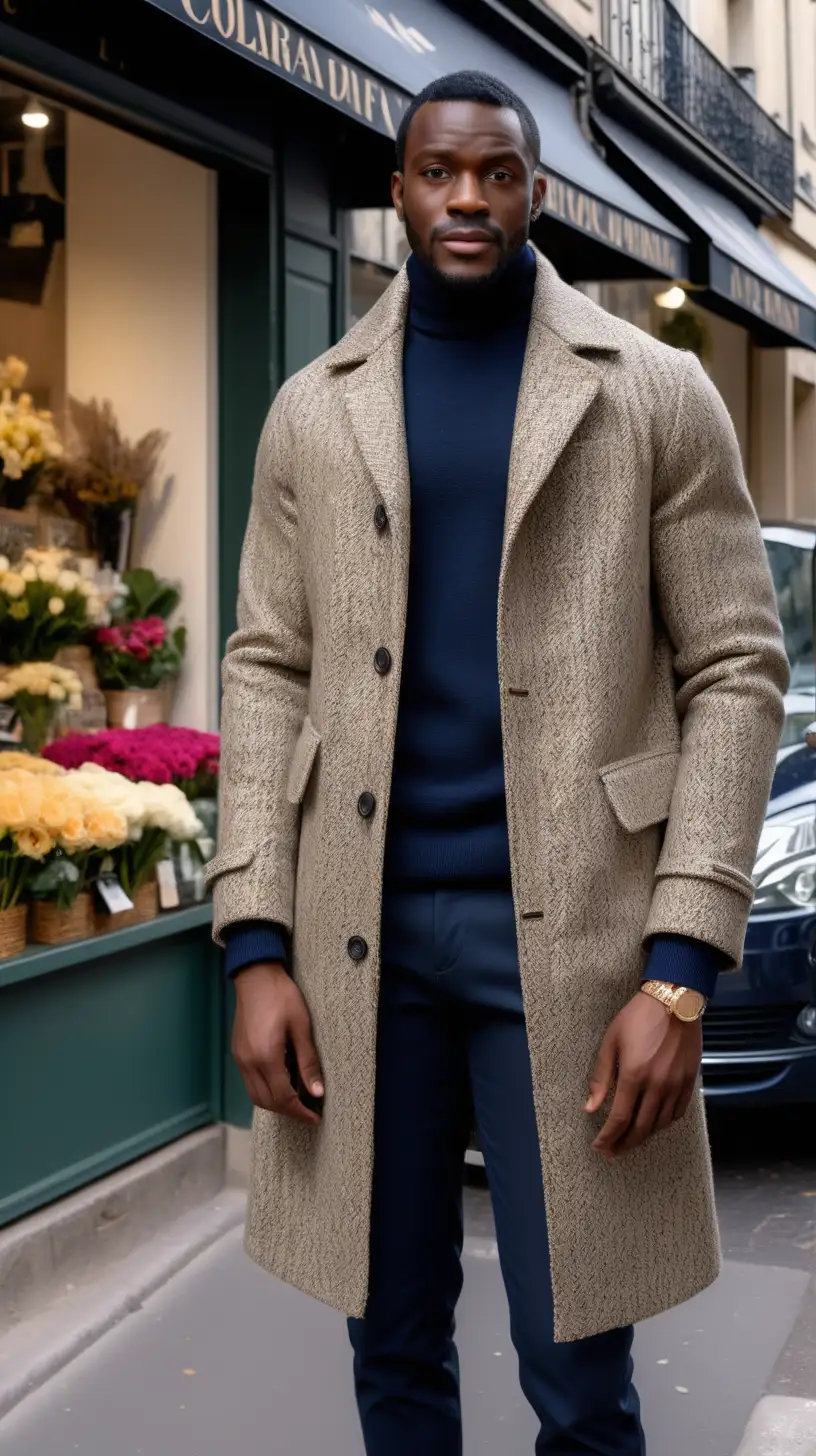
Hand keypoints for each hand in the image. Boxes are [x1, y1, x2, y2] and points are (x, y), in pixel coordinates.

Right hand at [232, 962, 323, 1124]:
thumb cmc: (282, 996)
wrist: (256, 976)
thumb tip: (317, 1091)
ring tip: (298, 1100)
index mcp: (266, 1057)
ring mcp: (240, 1059)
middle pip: (268, 1102)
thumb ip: (308, 1062)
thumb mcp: (302, 1027)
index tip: (316, 1117)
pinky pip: (250, 1083)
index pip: (284, 1098)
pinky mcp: (238, 1053)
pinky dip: (266, 1091)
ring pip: (256, 1096)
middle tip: (310, 1111)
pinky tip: (282, 1083)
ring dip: (276, 1103)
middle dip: (289, 1111)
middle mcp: (249, 1063)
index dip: (301, 1112)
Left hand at [585, 991, 701, 1159]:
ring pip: (660, 1124)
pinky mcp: (690, 1081)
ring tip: (630, 1140)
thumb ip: (601, 1077)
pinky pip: (677, 1112)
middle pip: (640, 1128)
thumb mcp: (611, 1042)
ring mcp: (676, 1085)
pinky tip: (654, 1124)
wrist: (674, 1000)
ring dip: (643, 1137)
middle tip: (613, 1152)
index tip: (599, 1147)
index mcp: (634, 1075)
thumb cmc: (637, 1017)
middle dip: (624, 1143)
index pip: (619, 1118)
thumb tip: (590, 1107)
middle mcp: (657, 1085)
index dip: (608, 1137)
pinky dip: (664, 1123)